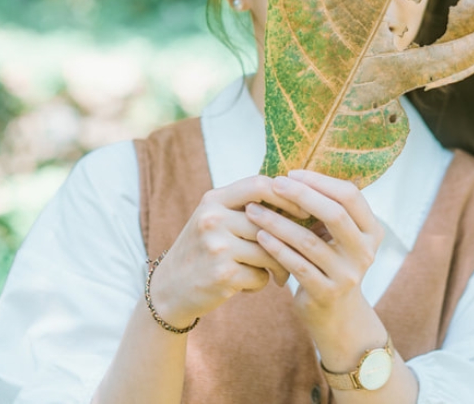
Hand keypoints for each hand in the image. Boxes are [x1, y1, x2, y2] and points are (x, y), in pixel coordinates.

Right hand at [150, 176, 306, 327]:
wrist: (169, 289)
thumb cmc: (202, 250)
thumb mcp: (213, 219)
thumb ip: (244, 207)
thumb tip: (298, 198)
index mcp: (213, 200)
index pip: (259, 184)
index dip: (287, 195)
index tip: (304, 210)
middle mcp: (213, 219)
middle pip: (269, 223)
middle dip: (289, 240)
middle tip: (300, 250)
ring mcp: (217, 247)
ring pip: (270, 252)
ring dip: (278, 266)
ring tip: (276, 273)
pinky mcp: (222, 275)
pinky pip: (260, 277)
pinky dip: (261, 283)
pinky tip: (250, 285)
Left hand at [246, 170, 387, 366]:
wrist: (336, 316)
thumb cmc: (329, 263)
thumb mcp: (338, 237)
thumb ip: (326, 210)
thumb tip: (293, 172)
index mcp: (372, 231)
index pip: (351, 196)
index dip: (321, 181)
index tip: (292, 174)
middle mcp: (365, 252)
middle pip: (335, 214)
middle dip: (301, 195)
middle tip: (273, 184)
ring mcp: (348, 275)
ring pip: (310, 241)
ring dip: (279, 222)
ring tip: (254, 210)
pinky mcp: (327, 293)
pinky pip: (298, 265)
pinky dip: (277, 248)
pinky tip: (260, 235)